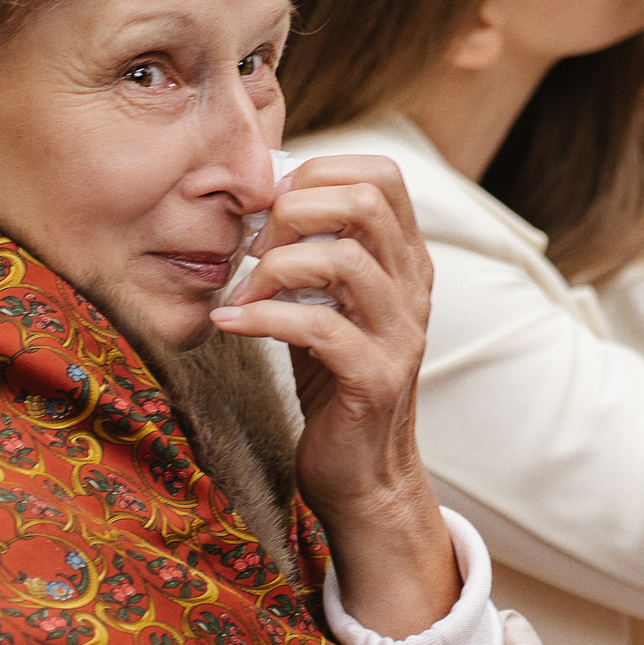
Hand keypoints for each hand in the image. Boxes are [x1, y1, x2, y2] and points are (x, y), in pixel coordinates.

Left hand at [209, 154, 454, 636]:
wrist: (363, 473)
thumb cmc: (331, 378)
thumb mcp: (323, 300)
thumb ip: (308, 249)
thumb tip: (255, 194)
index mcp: (405, 258)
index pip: (381, 175)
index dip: (318, 172)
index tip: (268, 206)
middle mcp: (413, 287)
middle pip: (367, 201)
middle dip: (293, 209)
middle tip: (251, 246)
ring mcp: (400, 333)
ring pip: (344, 259)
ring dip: (275, 265)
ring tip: (240, 290)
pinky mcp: (376, 378)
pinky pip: (319, 327)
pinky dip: (262, 317)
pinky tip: (229, 323)